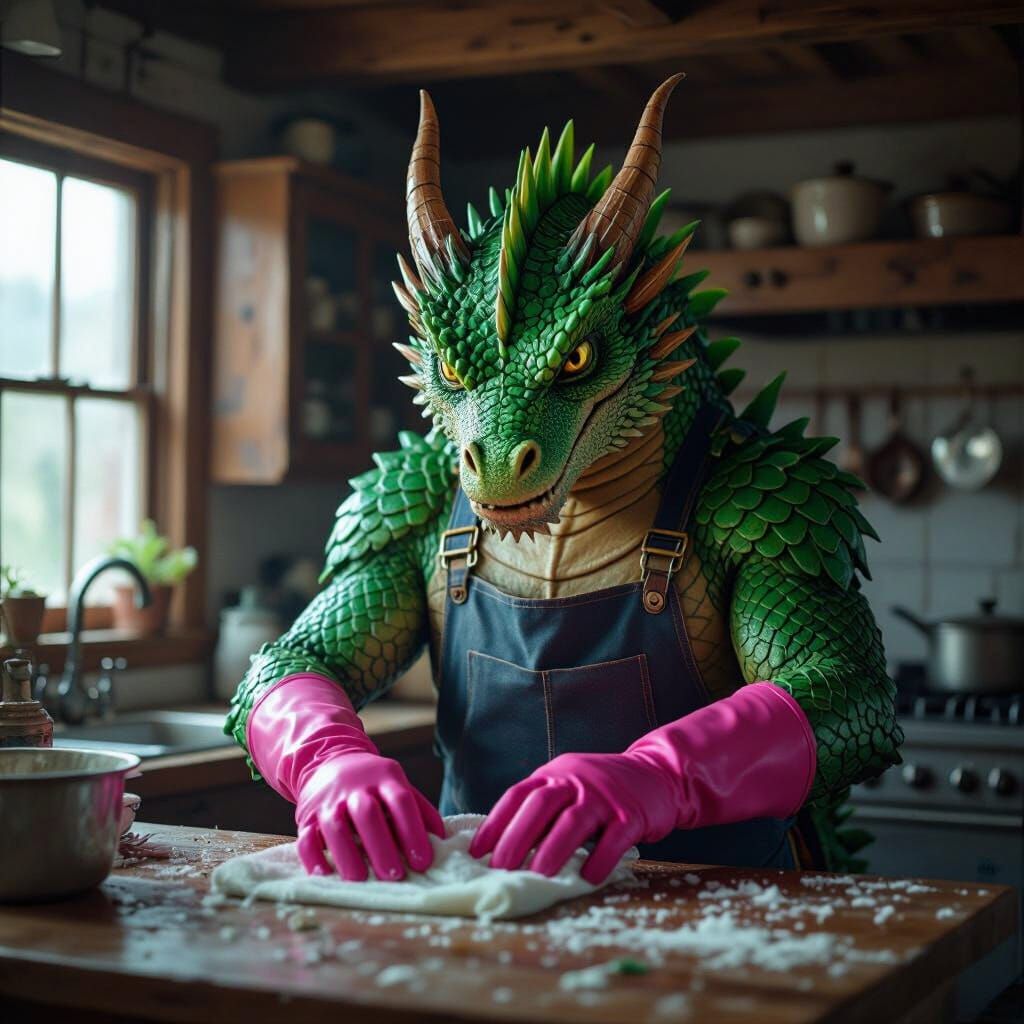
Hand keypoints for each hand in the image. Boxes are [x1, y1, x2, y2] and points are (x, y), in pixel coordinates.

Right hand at [295, 751, 444, 880]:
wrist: (329, 759)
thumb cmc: (372, 783)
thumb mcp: (397, 784)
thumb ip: (419, 809)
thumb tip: (443, 839)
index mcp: (384, 778)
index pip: (401, 801)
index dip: (413, 831)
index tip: (423, 861)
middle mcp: (355, 787)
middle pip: (367, 813)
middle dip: (381, 846)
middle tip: (395, 876)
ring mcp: (328, 800)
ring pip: (335, 825)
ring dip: (347, 854)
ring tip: (360, 880)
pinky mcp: (306, 815)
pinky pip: (305, 836)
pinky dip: (312, 857)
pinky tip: (324, 875)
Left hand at [469, 751, 676, 883]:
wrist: (657, 774)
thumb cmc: (602, 790)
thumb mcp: (568, 786)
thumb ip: (542, 809)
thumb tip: (504, 847)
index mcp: (555, 774)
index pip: (517, 795)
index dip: (494, 823)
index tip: (476, 852)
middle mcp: (576, 780)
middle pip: (540, 805)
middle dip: (517, 838)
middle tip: (501, 869)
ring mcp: (604, 796)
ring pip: (573, 822)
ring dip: (553, 851)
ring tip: (538, 877)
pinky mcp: (631, 814)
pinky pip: (614, 839)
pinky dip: (599, 859)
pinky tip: (588, 878)